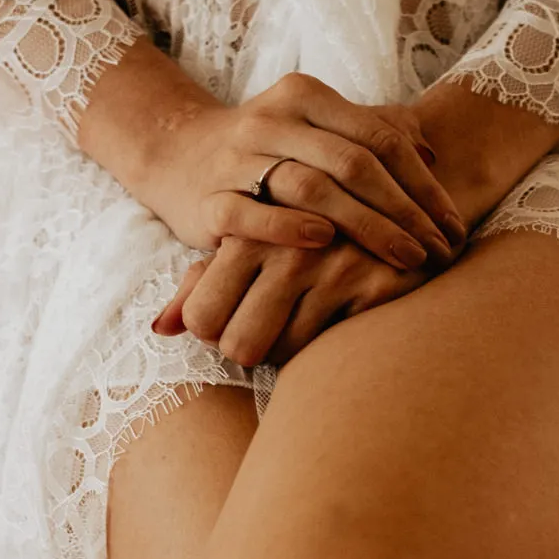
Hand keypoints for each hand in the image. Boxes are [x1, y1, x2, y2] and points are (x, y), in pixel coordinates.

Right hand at [91, 58, 463, 268]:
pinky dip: (287, 227)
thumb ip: (370, 133)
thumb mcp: (316, 131)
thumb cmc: (267, 150)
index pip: (379, 136)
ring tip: (404, 257)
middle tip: (439, 250)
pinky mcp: (209, 200)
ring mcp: (237, 159)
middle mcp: (272, 120)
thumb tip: (432, 152)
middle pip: (353, 163)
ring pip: (310, 187)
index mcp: (306, 97)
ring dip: (365, 226)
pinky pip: (250, 215)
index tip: (453, 224)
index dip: (423, 183)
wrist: (176, 156)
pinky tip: (323, 243)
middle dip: (405, 211)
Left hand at [151, 235, 431, 366]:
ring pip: (283, 353)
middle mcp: (287, 248)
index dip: (212, 332)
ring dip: (287, 351)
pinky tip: (340, 317)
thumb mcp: (250, 247)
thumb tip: (160, 328)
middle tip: (263, 333)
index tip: (229, 321)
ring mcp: (336, 267)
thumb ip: (201, 286)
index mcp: (248, 233)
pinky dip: (329, 345)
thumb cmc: (306, 236)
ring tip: (303, 320)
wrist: (398, 205)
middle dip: (247, 350)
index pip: (201, 316)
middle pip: (237, 344)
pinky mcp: (378, 284)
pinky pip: (330, 347)